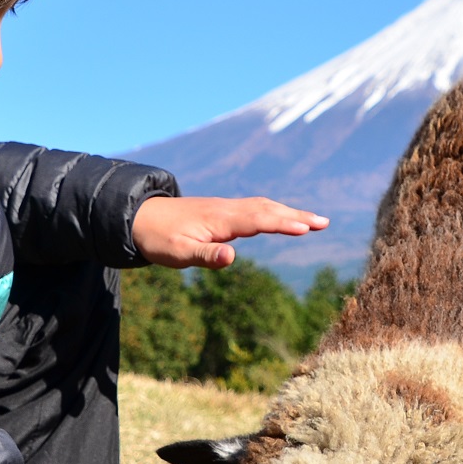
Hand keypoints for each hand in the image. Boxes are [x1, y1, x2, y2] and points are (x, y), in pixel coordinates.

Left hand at [131, 196, 327, 268]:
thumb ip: (206, 256)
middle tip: (324, 223)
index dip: (282, 223)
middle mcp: (226, 209)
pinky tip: (282, 217)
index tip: (306, 227)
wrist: (138, 217)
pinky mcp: (222, 212)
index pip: (258, 220)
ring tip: (314, 221)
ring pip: (263, 206)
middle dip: (296, 215)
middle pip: (267, 209)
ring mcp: (225, 208)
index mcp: (219, 219)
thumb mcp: (178, 254)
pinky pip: (255, 208)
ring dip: (289, 212)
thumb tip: (233, 257)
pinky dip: (274, 211)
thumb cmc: (158, 239)